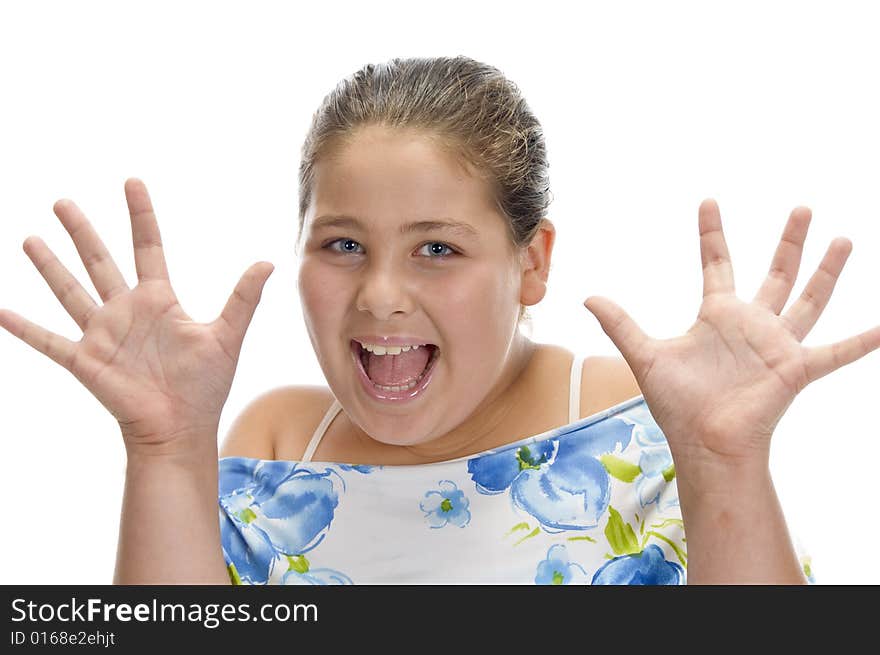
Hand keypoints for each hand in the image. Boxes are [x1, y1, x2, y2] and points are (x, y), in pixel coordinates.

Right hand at [0, 179, 273, 453]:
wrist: (181, 428)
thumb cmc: (205, 386)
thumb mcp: (227, 336)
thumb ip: (243, 299)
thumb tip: (268, 262)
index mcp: (159, 301)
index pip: (147, 247)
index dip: (140, 215)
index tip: (131, 182)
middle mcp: (126, 311)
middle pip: (99, 261)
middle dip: (82, 231)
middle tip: (62, 202)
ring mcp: (103, 335)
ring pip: (70, 291)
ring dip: (50, 266)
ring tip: (30, 239)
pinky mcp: (85, 361)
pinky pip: (49, 341)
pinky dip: (25, 328)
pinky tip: (2, 310)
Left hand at [584, 200, 879, 475]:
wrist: (703, 442)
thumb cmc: (677, 404)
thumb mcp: (645, 355)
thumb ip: (621, 324)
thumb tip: (587, 297)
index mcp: (717, 316)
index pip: (716, 263)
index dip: (711, 233)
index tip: (708, 202)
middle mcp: (751, 324)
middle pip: (775, 273)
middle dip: (788, 241)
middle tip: (801, 208)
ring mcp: (777, 344)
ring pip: (809, 298)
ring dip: (827, 271)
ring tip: (844, 239)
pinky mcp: (796, 368)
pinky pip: (837, 352)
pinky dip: (864, 341)